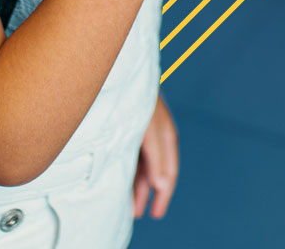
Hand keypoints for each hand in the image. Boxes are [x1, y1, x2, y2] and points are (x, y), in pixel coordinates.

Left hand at [132, 95, 178, 219]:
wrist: (116, 71)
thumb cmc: (134, 98)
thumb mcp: (147, 130)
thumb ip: (156, 158)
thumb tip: (162, 185)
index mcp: (165, 135)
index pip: (168, 171)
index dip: (163, 194)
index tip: (156, 213)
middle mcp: (156, 134)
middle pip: (155, 171)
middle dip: (148, 194)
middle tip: (139, 215)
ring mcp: (142, 131)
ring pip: (142, 165)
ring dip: (137, 185)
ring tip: (129, 206)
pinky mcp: (129, 127)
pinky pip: (133, 156)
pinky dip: (130, 172)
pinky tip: (121, 182)